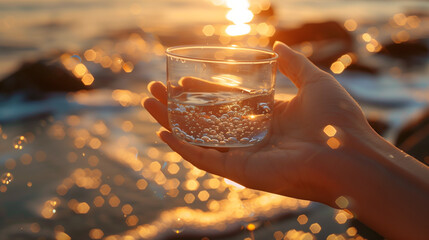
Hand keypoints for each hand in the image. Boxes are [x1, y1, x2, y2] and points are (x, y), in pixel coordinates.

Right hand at [144, 41, 372, 204]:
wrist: (348, 154)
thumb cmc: (336, 120)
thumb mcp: (314, 81)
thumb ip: (294, 64)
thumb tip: (277, 46)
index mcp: (264, 117)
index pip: (224, 102)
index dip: (202, 90)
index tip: (182, 79)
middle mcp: (250, 136)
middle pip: (204, 119)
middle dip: (177, 105)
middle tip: (154, 90)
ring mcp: (242, 154)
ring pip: (197, 138)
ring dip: (170, 122)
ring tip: (147, 105)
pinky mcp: (238, 170)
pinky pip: (203, 159)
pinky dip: (182, 148)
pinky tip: (163, 133)